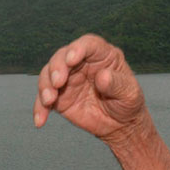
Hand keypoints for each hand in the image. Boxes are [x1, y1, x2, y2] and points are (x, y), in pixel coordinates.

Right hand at [32, 34, 146, 140]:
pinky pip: (44, 98)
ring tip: (49, 100)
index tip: (71, 59)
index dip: (78, 48)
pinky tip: (40, 120)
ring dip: (45, 85)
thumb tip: (102, 77)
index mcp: (101, 55)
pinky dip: (40, 108)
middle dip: (57, 67)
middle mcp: (81, 63)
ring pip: (48, 74)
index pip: (88, 44)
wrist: (120, 124)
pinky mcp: (59, 96)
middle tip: (58, 83)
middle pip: (62, 56)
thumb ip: (117, 84)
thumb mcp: (129, 93)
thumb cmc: (127, 102)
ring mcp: (68, 78)